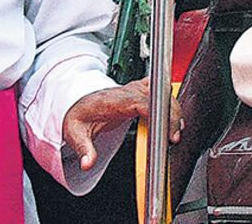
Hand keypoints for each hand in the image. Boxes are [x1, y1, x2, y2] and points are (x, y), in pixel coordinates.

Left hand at [63, 77, 182, 171]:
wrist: (80, 101)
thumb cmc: (80, 114)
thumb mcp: (75, 134)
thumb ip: (83, 149)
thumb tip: (87, 163)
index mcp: (116, 100)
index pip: (143, 102)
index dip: (158, 114)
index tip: (165, 131)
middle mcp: (130, 91)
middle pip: (160, 96)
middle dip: (171, 116)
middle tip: (174, 138)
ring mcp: (138, 88)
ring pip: (165, 93)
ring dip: (174, 111)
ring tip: (175, 132)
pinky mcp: (143, 90)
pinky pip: (163, 92)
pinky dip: (171, 105)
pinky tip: (174, 119)